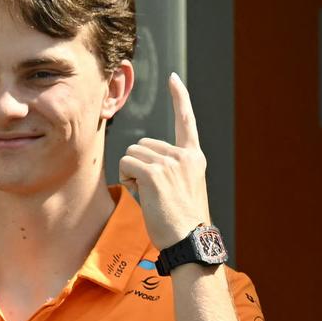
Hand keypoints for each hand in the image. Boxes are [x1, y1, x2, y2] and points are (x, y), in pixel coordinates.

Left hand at [119, 73, 210, 248]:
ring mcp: (171, 163)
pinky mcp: (155, 173)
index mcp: (194, 157)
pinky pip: (127, 164)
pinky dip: (127, 179)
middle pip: (143, 144)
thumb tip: (136, 161)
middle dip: (139, 165)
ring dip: (132, 174)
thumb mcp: (184, 189)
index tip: (173, 79)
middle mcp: (185, 155)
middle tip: (154, 192)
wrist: (190, 241)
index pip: (187, 121)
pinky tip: (143, 196)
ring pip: (132, 154)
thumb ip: (169, 169)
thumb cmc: (183, 223)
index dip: (180, 98)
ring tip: (151, 197)